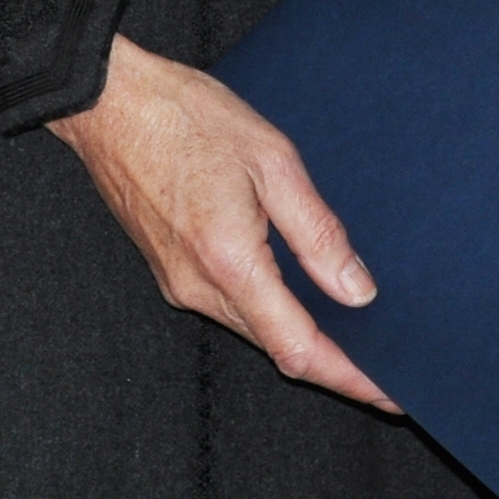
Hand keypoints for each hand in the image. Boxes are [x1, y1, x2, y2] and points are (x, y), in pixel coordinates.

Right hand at [49, 33, 396, 410]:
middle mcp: (198, 287)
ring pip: (253, 328)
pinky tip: (298, 291)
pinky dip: (270, 310)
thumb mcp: (271, 159)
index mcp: (230, 262)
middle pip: (277, 347)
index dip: (347, 377)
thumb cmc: (189, 117)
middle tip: (388, 363)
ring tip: (354, 331)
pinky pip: (230, 305)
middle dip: (332, 361)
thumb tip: (356, 290)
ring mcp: (178, 282)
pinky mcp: (169, 269)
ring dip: (300, 335)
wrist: (109, 104)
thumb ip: (315, 230)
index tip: (389, 394)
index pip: (298, 348)